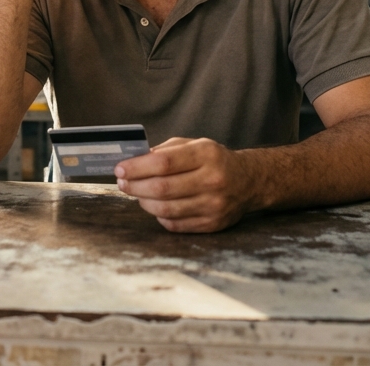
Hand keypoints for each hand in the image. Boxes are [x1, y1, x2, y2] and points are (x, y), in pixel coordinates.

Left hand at [115, 137, 256, 232]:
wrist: (249, 181)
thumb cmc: (214, 160)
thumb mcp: (195, 144)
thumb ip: (166, 151)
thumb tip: (134, 162)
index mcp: (206, 154)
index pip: (163, 162)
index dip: (137, 167)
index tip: (120, 169)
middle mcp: (212, 180)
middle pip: (162, 187)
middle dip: (135, 186)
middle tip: (122, 183)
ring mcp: (213, 205)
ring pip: (166, 209)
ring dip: (144, 202)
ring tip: (137, 194)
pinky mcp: (212, 224)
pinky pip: (175, 224)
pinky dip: (159, 216)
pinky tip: (155, 206)